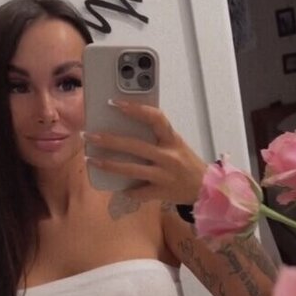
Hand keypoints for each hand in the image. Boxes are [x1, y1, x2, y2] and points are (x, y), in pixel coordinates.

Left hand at [83, 100, 207, 203]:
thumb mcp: (176, 144)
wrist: (206, 188)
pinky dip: (126, 189)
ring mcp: (164, 176)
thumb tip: (127, 123)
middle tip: (89, 135)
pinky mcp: (161, 192)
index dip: (135, 109)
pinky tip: (116, 186)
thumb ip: (157, 135)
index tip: (114, 103)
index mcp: (172, 139)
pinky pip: (138, 191)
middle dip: (109, 140)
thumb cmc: (186, 162)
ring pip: (131, 170)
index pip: (155, 118)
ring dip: (108, 165)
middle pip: (135, 146)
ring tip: (91, 160)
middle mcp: (168, 156)